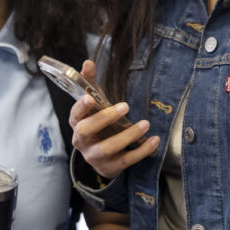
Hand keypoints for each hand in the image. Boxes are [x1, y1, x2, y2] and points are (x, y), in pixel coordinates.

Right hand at [68, 60, 159, 178]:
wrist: (101, 154)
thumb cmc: (97, 121)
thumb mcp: (94, 102)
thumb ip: (90, 83)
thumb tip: (88, 62)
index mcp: (77, 123)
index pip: (74, 114)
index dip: (81, 107)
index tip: (90, 97)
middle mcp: (81, 141)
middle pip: (87, 130)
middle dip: (105, 118)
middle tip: (125, 106)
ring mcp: (94, 156)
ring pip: (108, 148)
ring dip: (128, 136)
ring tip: (145, 124)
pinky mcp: (110, 167)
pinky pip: (126, 160)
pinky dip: (142, 151)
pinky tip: (154, 140)